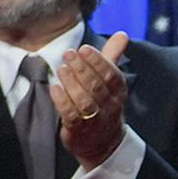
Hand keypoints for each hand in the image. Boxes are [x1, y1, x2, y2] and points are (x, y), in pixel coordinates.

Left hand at [51, 31, 130, 168]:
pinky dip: (62, 101)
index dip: (98, 61)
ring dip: (71, 83)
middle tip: (68, 54)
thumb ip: (112, 57)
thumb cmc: (104, 103)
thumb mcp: (110, 81)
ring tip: (61, 68)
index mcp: (118, 92)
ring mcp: (94, 120)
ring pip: (84, 101)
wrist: (103, 143)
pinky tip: (55, 88)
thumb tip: (122, 34)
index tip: (84, 48)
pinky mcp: (79, 130)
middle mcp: (109, 106)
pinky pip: (71, 116)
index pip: (112, 75)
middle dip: (82, 68)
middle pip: (97, 86)